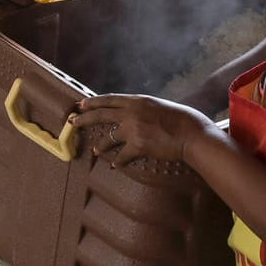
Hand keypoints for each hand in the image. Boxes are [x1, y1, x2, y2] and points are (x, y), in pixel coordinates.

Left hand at [72, 93, 213, 166]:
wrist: (193, 135)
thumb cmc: (183, 120)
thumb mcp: (159, 106)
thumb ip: (143, 109)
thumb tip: (132, 113)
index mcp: (137, 101)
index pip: (109, 99)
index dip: (93, 102)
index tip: (81, 104)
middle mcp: (131, 112)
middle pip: (101, 114)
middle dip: (84, 119)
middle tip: (72, 122)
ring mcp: (133, 129)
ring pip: (108, 138)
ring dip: (101, 145)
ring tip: (96, 150)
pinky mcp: (138, 146)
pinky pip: (122, 156)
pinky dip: (118, 162)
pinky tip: (115, 166)